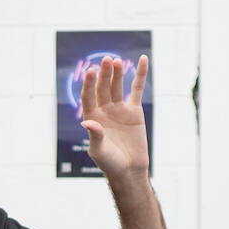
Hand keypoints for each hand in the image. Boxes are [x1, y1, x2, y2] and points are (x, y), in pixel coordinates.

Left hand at [80, 54, 149, 181]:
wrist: (129, 169)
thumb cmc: (110, 162)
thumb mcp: (99, 150)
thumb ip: (95, 136)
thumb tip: (87, 122)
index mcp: (92, 117)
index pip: (88, 97)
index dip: (88, 84)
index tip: (90, 71)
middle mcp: (104, 110)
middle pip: (102, 88)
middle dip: (103, 75)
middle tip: (105, 60)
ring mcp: (119, 108)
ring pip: (117, 86)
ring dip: (117, 73)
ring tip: (116, 61)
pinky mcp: (134, 110)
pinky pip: (137, 89)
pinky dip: (139, 74)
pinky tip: (142, 59)